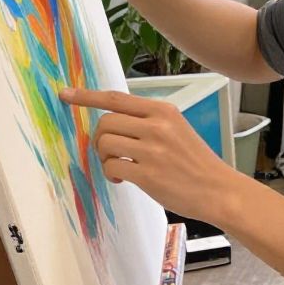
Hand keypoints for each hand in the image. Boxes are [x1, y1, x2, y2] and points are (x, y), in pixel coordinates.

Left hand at [59, 86, 242, 224]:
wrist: (217, 189)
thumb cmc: (195, 161)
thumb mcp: (176, 128)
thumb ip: (148, 121)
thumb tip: (113, 121)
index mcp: (163, 111)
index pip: (116, 98)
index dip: (87, 96)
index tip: (65, 94)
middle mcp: (156, 126)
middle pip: (105, 122)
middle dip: (99, 138)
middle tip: (110, 152)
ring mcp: (152, 150)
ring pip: (105, 143)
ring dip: (104, 157)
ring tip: (120, 166)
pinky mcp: (147, 174)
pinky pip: (111, 167)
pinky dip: (111, 174)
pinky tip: (124, 179)